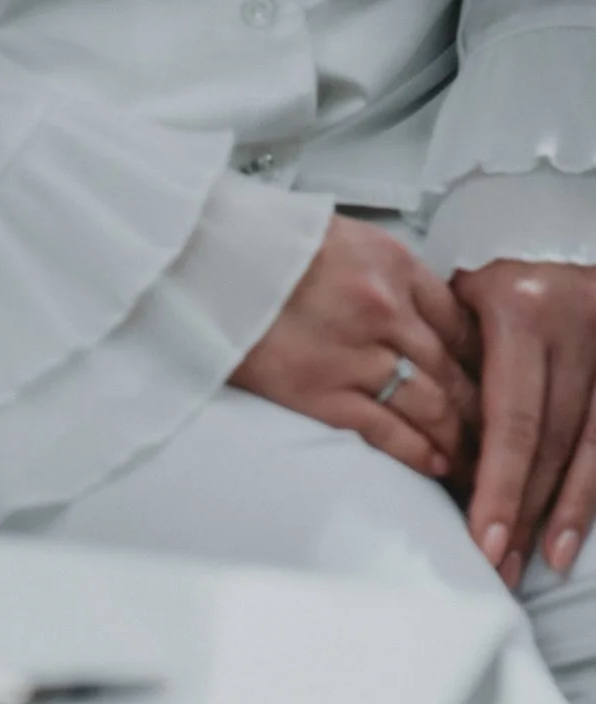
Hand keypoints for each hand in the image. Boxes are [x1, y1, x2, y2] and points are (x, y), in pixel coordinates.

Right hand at [230, 212, 480, 480]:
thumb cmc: (260, 250)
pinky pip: (386, 429)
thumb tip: (408, 308)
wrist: (206, 264)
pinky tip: (437, 464)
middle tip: (497, 431)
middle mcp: (387, 311)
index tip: (493, 380)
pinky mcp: (323, 394)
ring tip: (473, 458)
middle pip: (455, 367)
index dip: (483, 357)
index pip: (460, 319)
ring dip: (459, 436)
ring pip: (432, 403)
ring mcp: (358, 356)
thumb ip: (381, 275)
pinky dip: (418, 450)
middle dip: (482, 406)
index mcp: (393, 266)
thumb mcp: (341, 239)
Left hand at [452, 261, 595, 587]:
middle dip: (525, 511)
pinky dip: (591, 486)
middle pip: (551, 441)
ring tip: (544, 560)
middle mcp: (576, 322)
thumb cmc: (495, 293)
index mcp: (521, 313)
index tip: (485, 541)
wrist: (552, 250)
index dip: (500, 488)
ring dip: (566, 511)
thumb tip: (434, 461)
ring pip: (590, 445)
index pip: (512, 421)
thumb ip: (451, 373)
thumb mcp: (463, 311)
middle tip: (502, 566)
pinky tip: (574, 528)